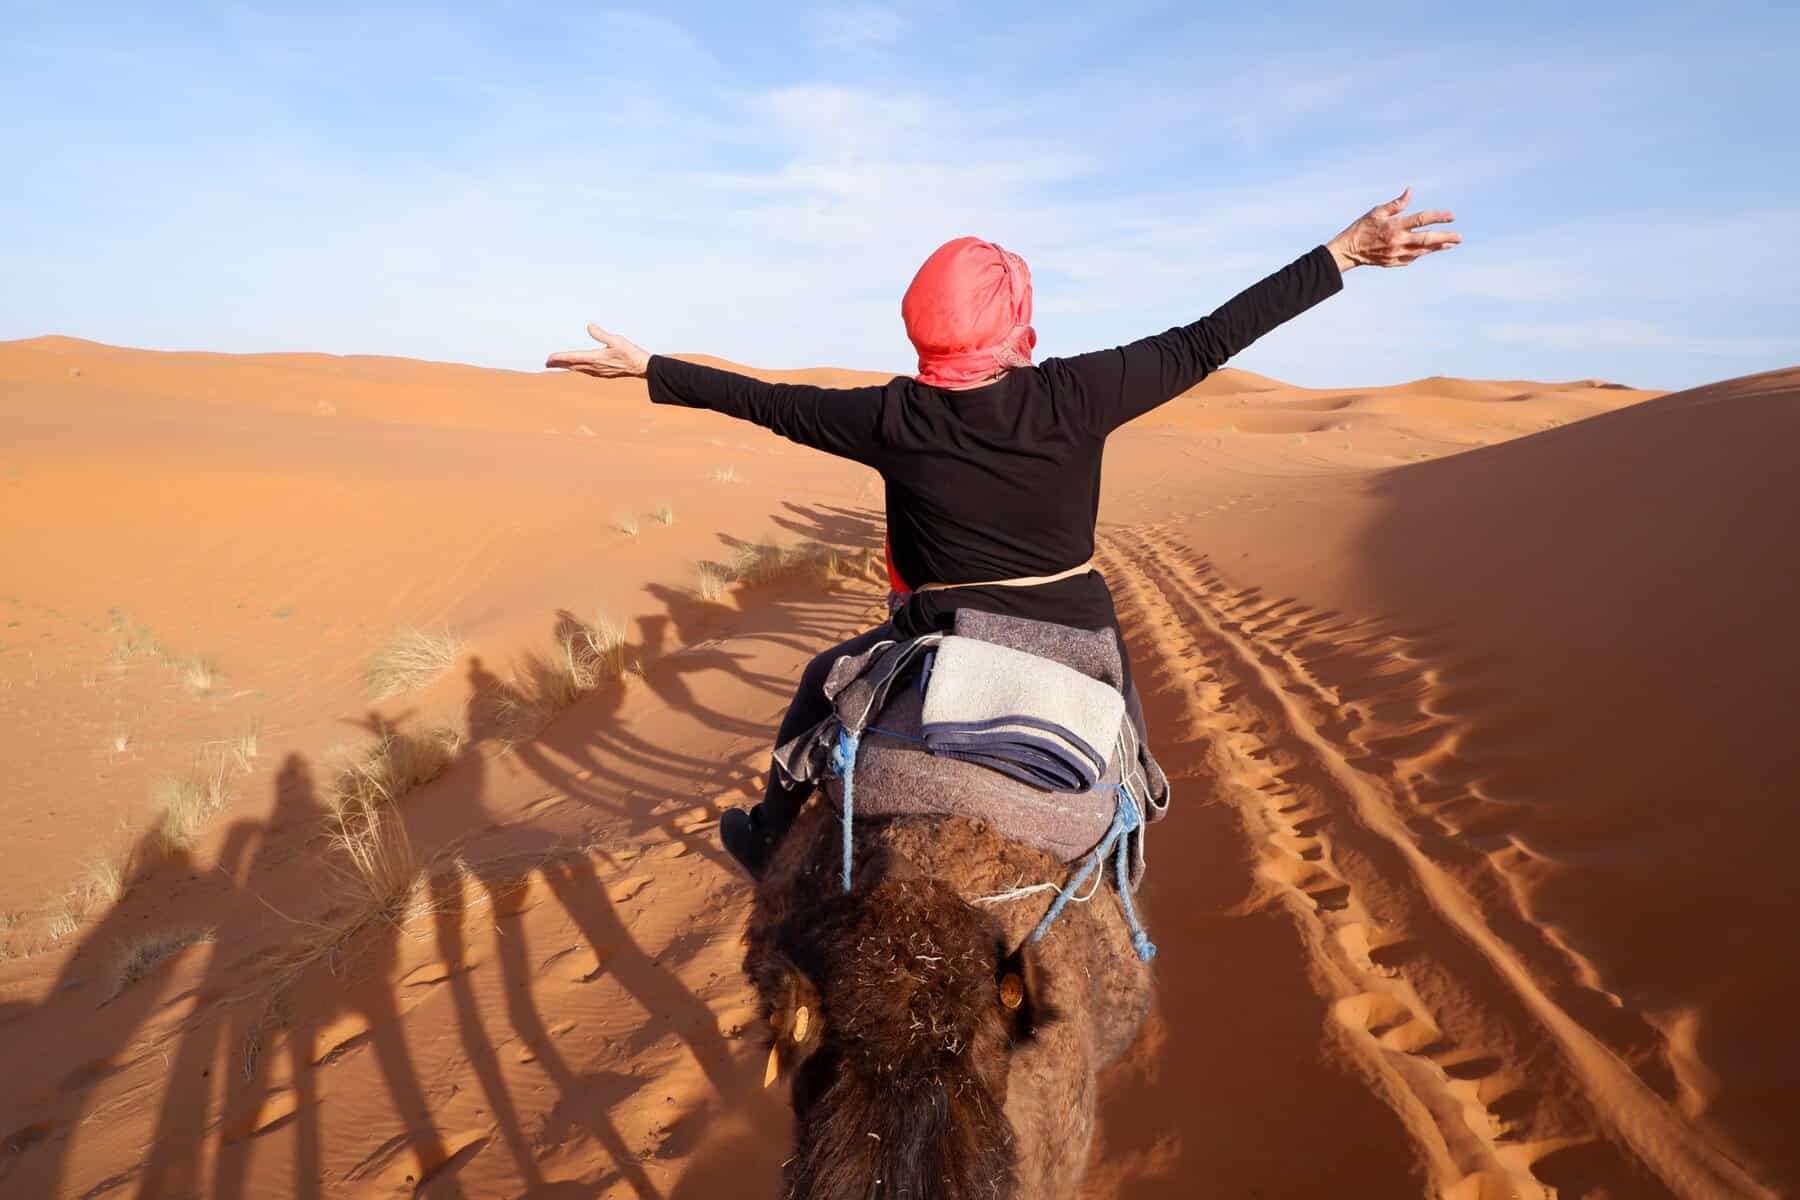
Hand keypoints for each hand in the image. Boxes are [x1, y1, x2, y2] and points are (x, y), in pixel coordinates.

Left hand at [545, 324, 651, 376]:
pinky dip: (577, 369)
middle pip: (572, 366)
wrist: (642, 367)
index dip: (560, 358)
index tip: (549, 358)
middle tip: (547, 363)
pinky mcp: (604, 373)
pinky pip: (586, 371)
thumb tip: (589, 326)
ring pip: (578, 370)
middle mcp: (595, 367)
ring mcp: (599, 372)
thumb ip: (601, 334)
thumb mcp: (616, 339)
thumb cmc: (630, 353)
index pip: (573, 358)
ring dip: (567, 367)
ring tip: (558, 365)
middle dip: (559, 364)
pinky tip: (577, 368)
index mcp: (596, 358)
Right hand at [1327, 187, 1459, 271]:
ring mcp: (1397, 254)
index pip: (1422, 219)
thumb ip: (1397, 204)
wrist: (1349, 251)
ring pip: (1424, 251)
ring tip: (1451, 243)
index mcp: (1395, 226)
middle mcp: (1398, 241)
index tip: (1452, 216)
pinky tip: (1431, 249)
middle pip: (1428, 239)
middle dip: (1446, 238)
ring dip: (1439, 247)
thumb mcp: (1377, 211)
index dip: (1438, 217)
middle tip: (1460, 237)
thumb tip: (1410, 191)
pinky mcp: (1394, 262)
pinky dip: (1424, 253)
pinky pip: (1413, 258)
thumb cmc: (1362, 227)